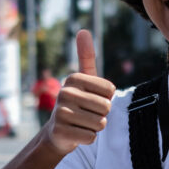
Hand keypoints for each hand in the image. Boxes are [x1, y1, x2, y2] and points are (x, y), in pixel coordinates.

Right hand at [44, 30, 115, 154]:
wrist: (57, 132)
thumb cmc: (77, 103)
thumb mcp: (83, 80)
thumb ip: (86, 56)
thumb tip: (83, 30)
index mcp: (74, 78)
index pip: (110, 91)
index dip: (106, 99)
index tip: (92, 100)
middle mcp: (65, 92)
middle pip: (106, 107)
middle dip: (101, 114)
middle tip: (87, 114)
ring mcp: (61, 112)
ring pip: (100, 123)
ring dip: (95, 127)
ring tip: (82, 123)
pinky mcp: (60, 131)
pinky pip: (91, 137)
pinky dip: (88, 138)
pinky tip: (77, 134)